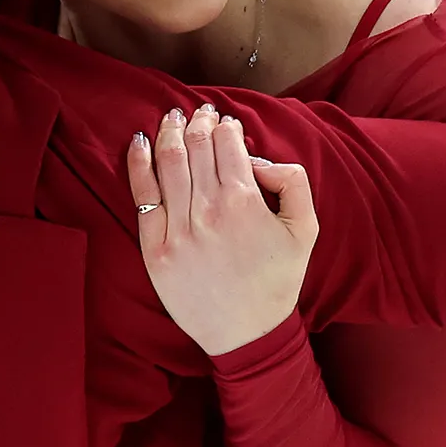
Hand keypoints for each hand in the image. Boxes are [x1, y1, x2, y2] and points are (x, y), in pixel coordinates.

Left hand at [126, 104, 318, 355]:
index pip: (227, 144)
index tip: (224, 121)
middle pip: (196, 147)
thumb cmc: (277, 281)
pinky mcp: (155, 249)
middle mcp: (208, 211)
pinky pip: (143, 195)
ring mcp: (178, 230)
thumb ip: (293, 183)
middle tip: (198, 113)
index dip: (225, 126)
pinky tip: (140, 141)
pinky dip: (139, 162)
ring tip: (171, 117)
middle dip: (197, 122)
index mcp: (245, 202)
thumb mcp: (306, 230)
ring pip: (169, 163)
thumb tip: (258, 158)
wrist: (247, 333)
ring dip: (169, 132)